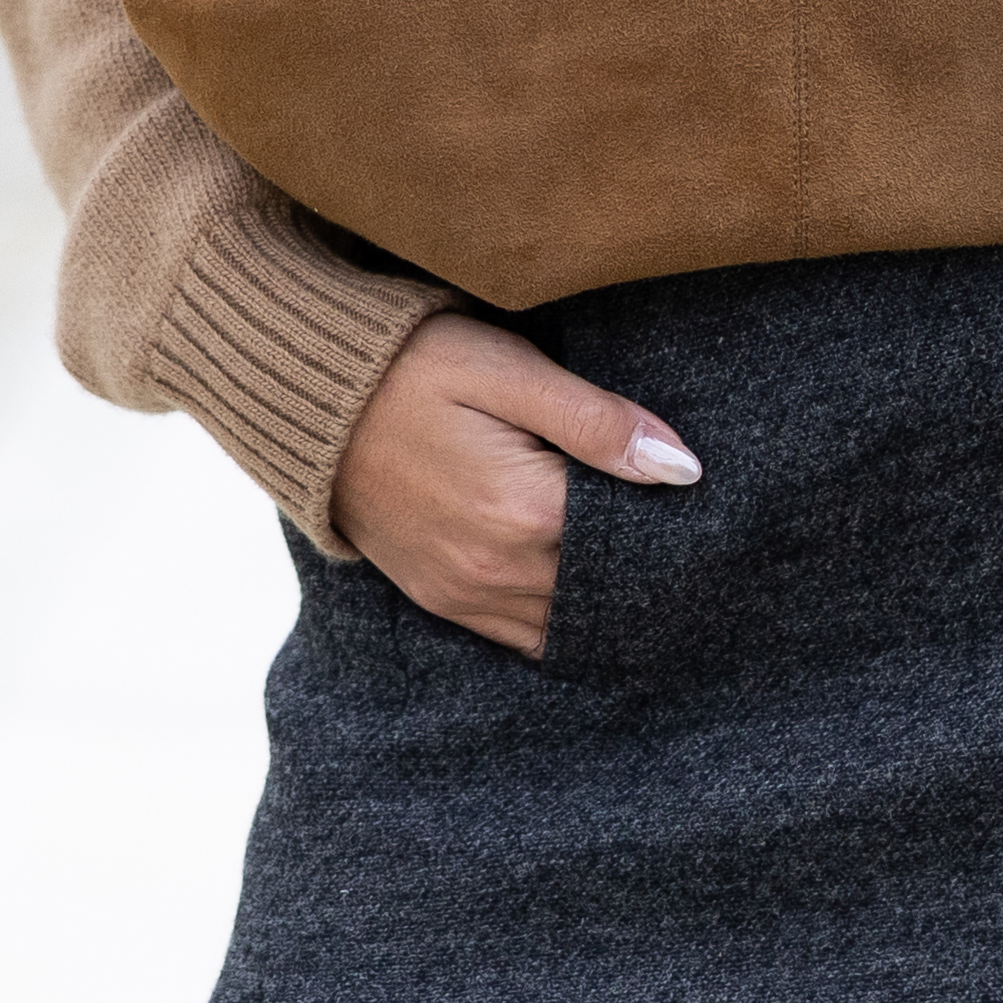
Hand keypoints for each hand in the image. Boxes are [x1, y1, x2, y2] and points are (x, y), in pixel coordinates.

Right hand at [326, 311, 700, 658]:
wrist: (310, 396)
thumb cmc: (414, 366)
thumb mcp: (508, 370)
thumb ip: (596, 421)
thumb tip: (684, 470)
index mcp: (526, 511)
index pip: (634, 541)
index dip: (669, 523)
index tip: (692, 502)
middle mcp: (498, 569)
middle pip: (606, 591)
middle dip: (641, 564)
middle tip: (675, 530)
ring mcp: (465, 593)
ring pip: (568, 624)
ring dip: (602, 599)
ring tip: (631, 555)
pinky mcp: (441, 599)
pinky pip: (523, 636)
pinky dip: (559, 618)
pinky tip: (580, 584)